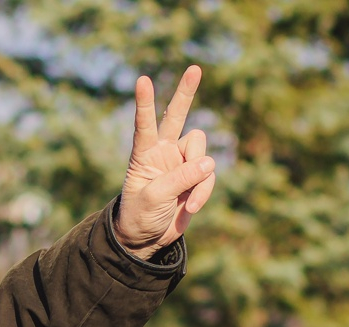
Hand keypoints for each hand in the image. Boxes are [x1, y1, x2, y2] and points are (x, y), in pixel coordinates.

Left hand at [113, 65, 216, 259]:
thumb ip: (179, 179)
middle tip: (194, 68)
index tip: (142, 80)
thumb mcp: (154, 199)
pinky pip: (208, 176)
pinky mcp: (196, 176)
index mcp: (144, 154)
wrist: (147, 237)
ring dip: (199, 177)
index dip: (145, 103)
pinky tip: (191, 206)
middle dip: (185, 93)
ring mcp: (181, 162)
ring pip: (202, 155)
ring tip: (188, 200)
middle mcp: (163, 152)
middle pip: (177, 117)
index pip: (144, 124)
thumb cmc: (139, 216)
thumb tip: (209, 163)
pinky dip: (204, 191)